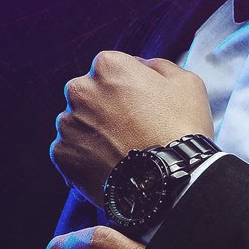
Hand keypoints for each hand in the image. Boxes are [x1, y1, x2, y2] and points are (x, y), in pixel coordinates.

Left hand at [50, 51, 213, 205]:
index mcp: (108, 66)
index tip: (142, 104)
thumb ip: (159, 66)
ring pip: (79, 122)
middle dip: (107, 106)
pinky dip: (87, 156)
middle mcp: (80, 90)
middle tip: (132, 128)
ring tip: (123, 150)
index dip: (130, 86)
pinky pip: (72, 151)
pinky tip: (111, 164)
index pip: (113, 68)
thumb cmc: (180, 130)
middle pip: (91, 93)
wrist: (166, 182)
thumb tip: (145, 66)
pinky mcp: (62, 155)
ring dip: (95, 131)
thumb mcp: (186, 83)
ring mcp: (68, 124)